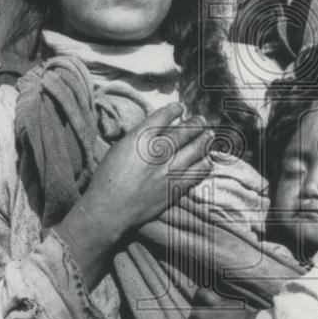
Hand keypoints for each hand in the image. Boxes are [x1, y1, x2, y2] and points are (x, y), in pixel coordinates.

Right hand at [55, 104, 212, 289]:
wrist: (109, 210)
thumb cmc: (108, 179)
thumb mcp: (119, 149)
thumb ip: (139, 138)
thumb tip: (158, 130)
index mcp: (140, 138)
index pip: (164, 115)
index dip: (175, 109)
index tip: (180, 108)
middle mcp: (158, 151)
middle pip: (185, 131)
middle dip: (196, 123)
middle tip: (201, 119)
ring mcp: (169, 170)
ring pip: (196, 149)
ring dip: (205, 140)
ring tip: (209, 135)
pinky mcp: (176, 187)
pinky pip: (198, 172)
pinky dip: (205, 163)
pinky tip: (207, 160)